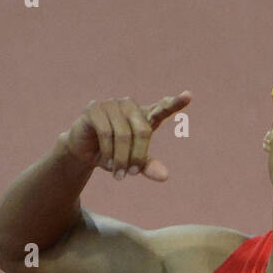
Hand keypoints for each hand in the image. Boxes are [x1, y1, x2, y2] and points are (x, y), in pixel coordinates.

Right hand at [59, 90, 191, 180]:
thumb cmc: (113, 154)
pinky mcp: (94, 108)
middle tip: (132, 174)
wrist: (84, 152)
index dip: (175, 103)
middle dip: (138, 157)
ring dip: (122, 159)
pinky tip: (108, 163)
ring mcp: (112, 105)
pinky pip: (106, 132)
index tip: (188, 96)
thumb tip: (164, 176)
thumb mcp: (132, 163)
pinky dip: (108, 152)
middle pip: (143, 131)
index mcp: (143, 116)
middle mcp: (130, 106)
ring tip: (118, 174)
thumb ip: (148, 166)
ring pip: (124, 135)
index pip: (162, 108)